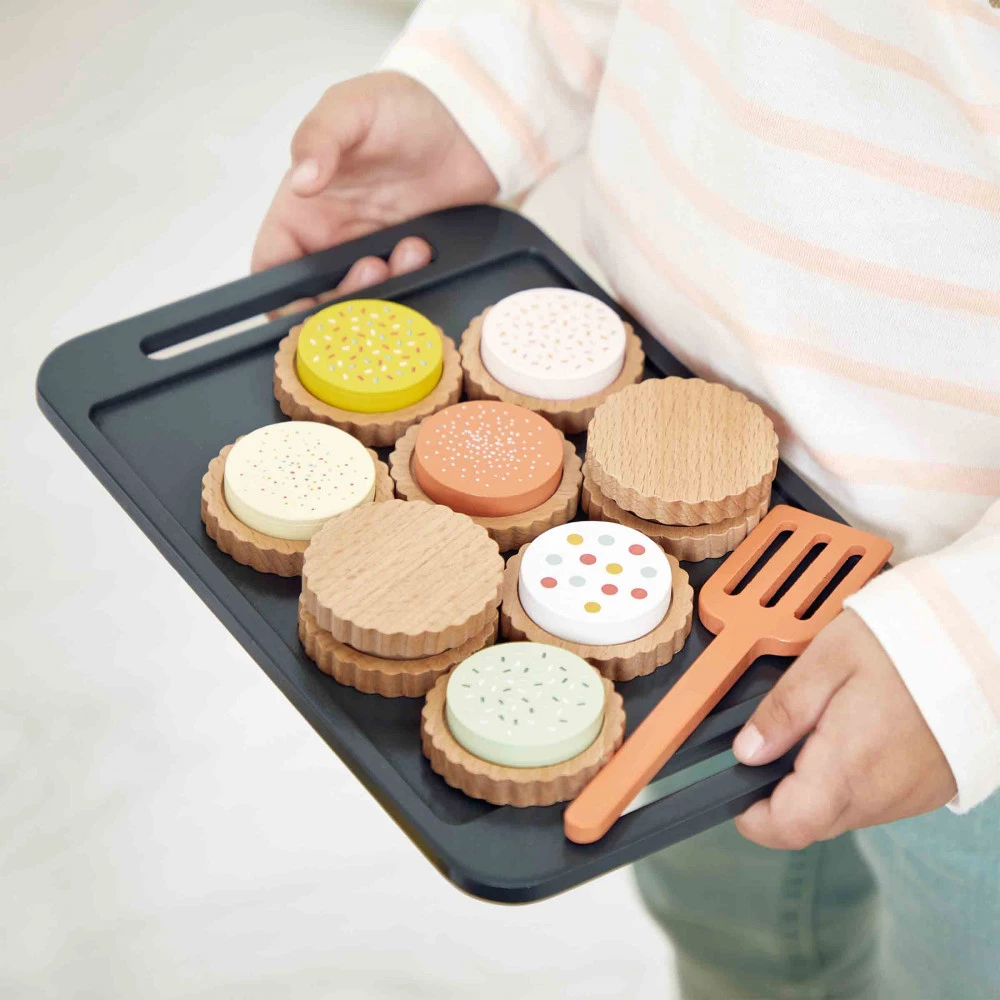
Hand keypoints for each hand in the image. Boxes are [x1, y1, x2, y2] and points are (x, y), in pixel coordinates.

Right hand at [252, 71, 498, 314]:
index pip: (273, 271)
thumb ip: (320, 138)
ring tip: (410, 250)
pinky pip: (402, 294)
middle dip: (346, 299)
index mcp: (302, 212)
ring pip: (364, 304)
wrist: (467, 120)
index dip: (284, 298)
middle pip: (319, 302)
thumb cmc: (402, 106)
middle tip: (375, 267)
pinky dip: (411, 286)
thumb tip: (300, 182)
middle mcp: (331, 241)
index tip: (311, 304)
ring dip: (383, 293)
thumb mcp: (353, 107)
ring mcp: (371, 255)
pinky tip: (424, 251)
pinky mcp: (406, 264)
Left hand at [732, 609, 956, 848]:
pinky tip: (860, 735)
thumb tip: (746, 750)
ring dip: (821, 785)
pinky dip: (856, 778)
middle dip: (783, 795)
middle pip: (812, 822)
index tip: (737, 791)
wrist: (981, 645)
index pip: (787, 826)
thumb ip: (782, 710)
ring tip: (825, 728)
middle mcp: (880, 795)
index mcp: (847, 765)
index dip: (752, 816)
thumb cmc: (907, 645)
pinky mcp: (930, 792)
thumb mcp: (826, 660)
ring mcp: (909, 798)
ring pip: (844, 812)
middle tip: (778, 744)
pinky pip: (878, 799)